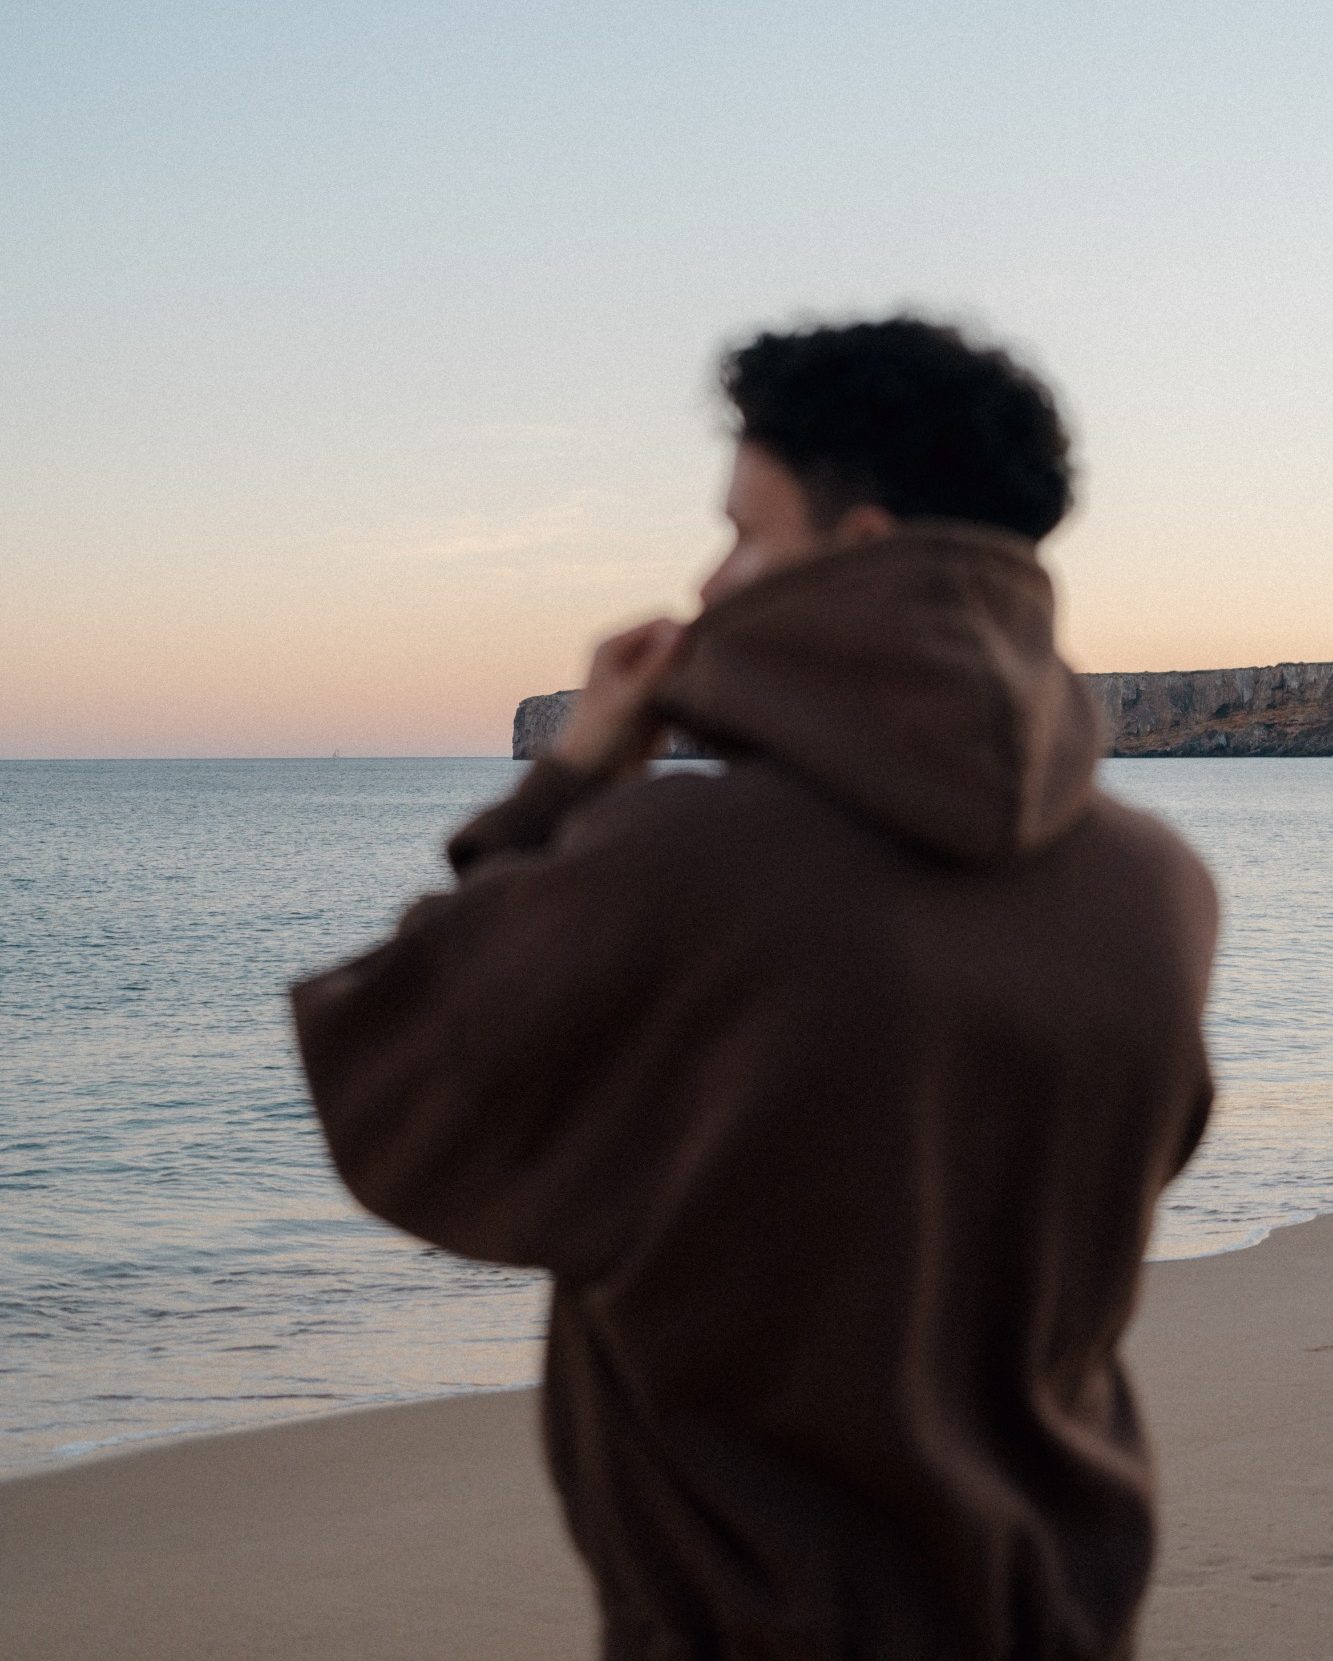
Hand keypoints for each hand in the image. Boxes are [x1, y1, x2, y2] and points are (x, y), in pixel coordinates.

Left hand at [550, 617, 687, 777]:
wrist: (592, 778)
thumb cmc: (599, 736)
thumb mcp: (629, 698)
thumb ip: (657, 664)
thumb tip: (683, 628)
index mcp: (615, 646)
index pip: (662, 622)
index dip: (683, 636)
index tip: (696, 662)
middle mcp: (630, 658)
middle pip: (675, 643)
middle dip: (689, 659)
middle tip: (693, 686)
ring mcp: (644, 680)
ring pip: (683, 667)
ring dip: (691, 681)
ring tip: (686, 703)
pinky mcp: (656, 702)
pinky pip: (684, 690)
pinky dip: (690, 698)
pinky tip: (687, 715)